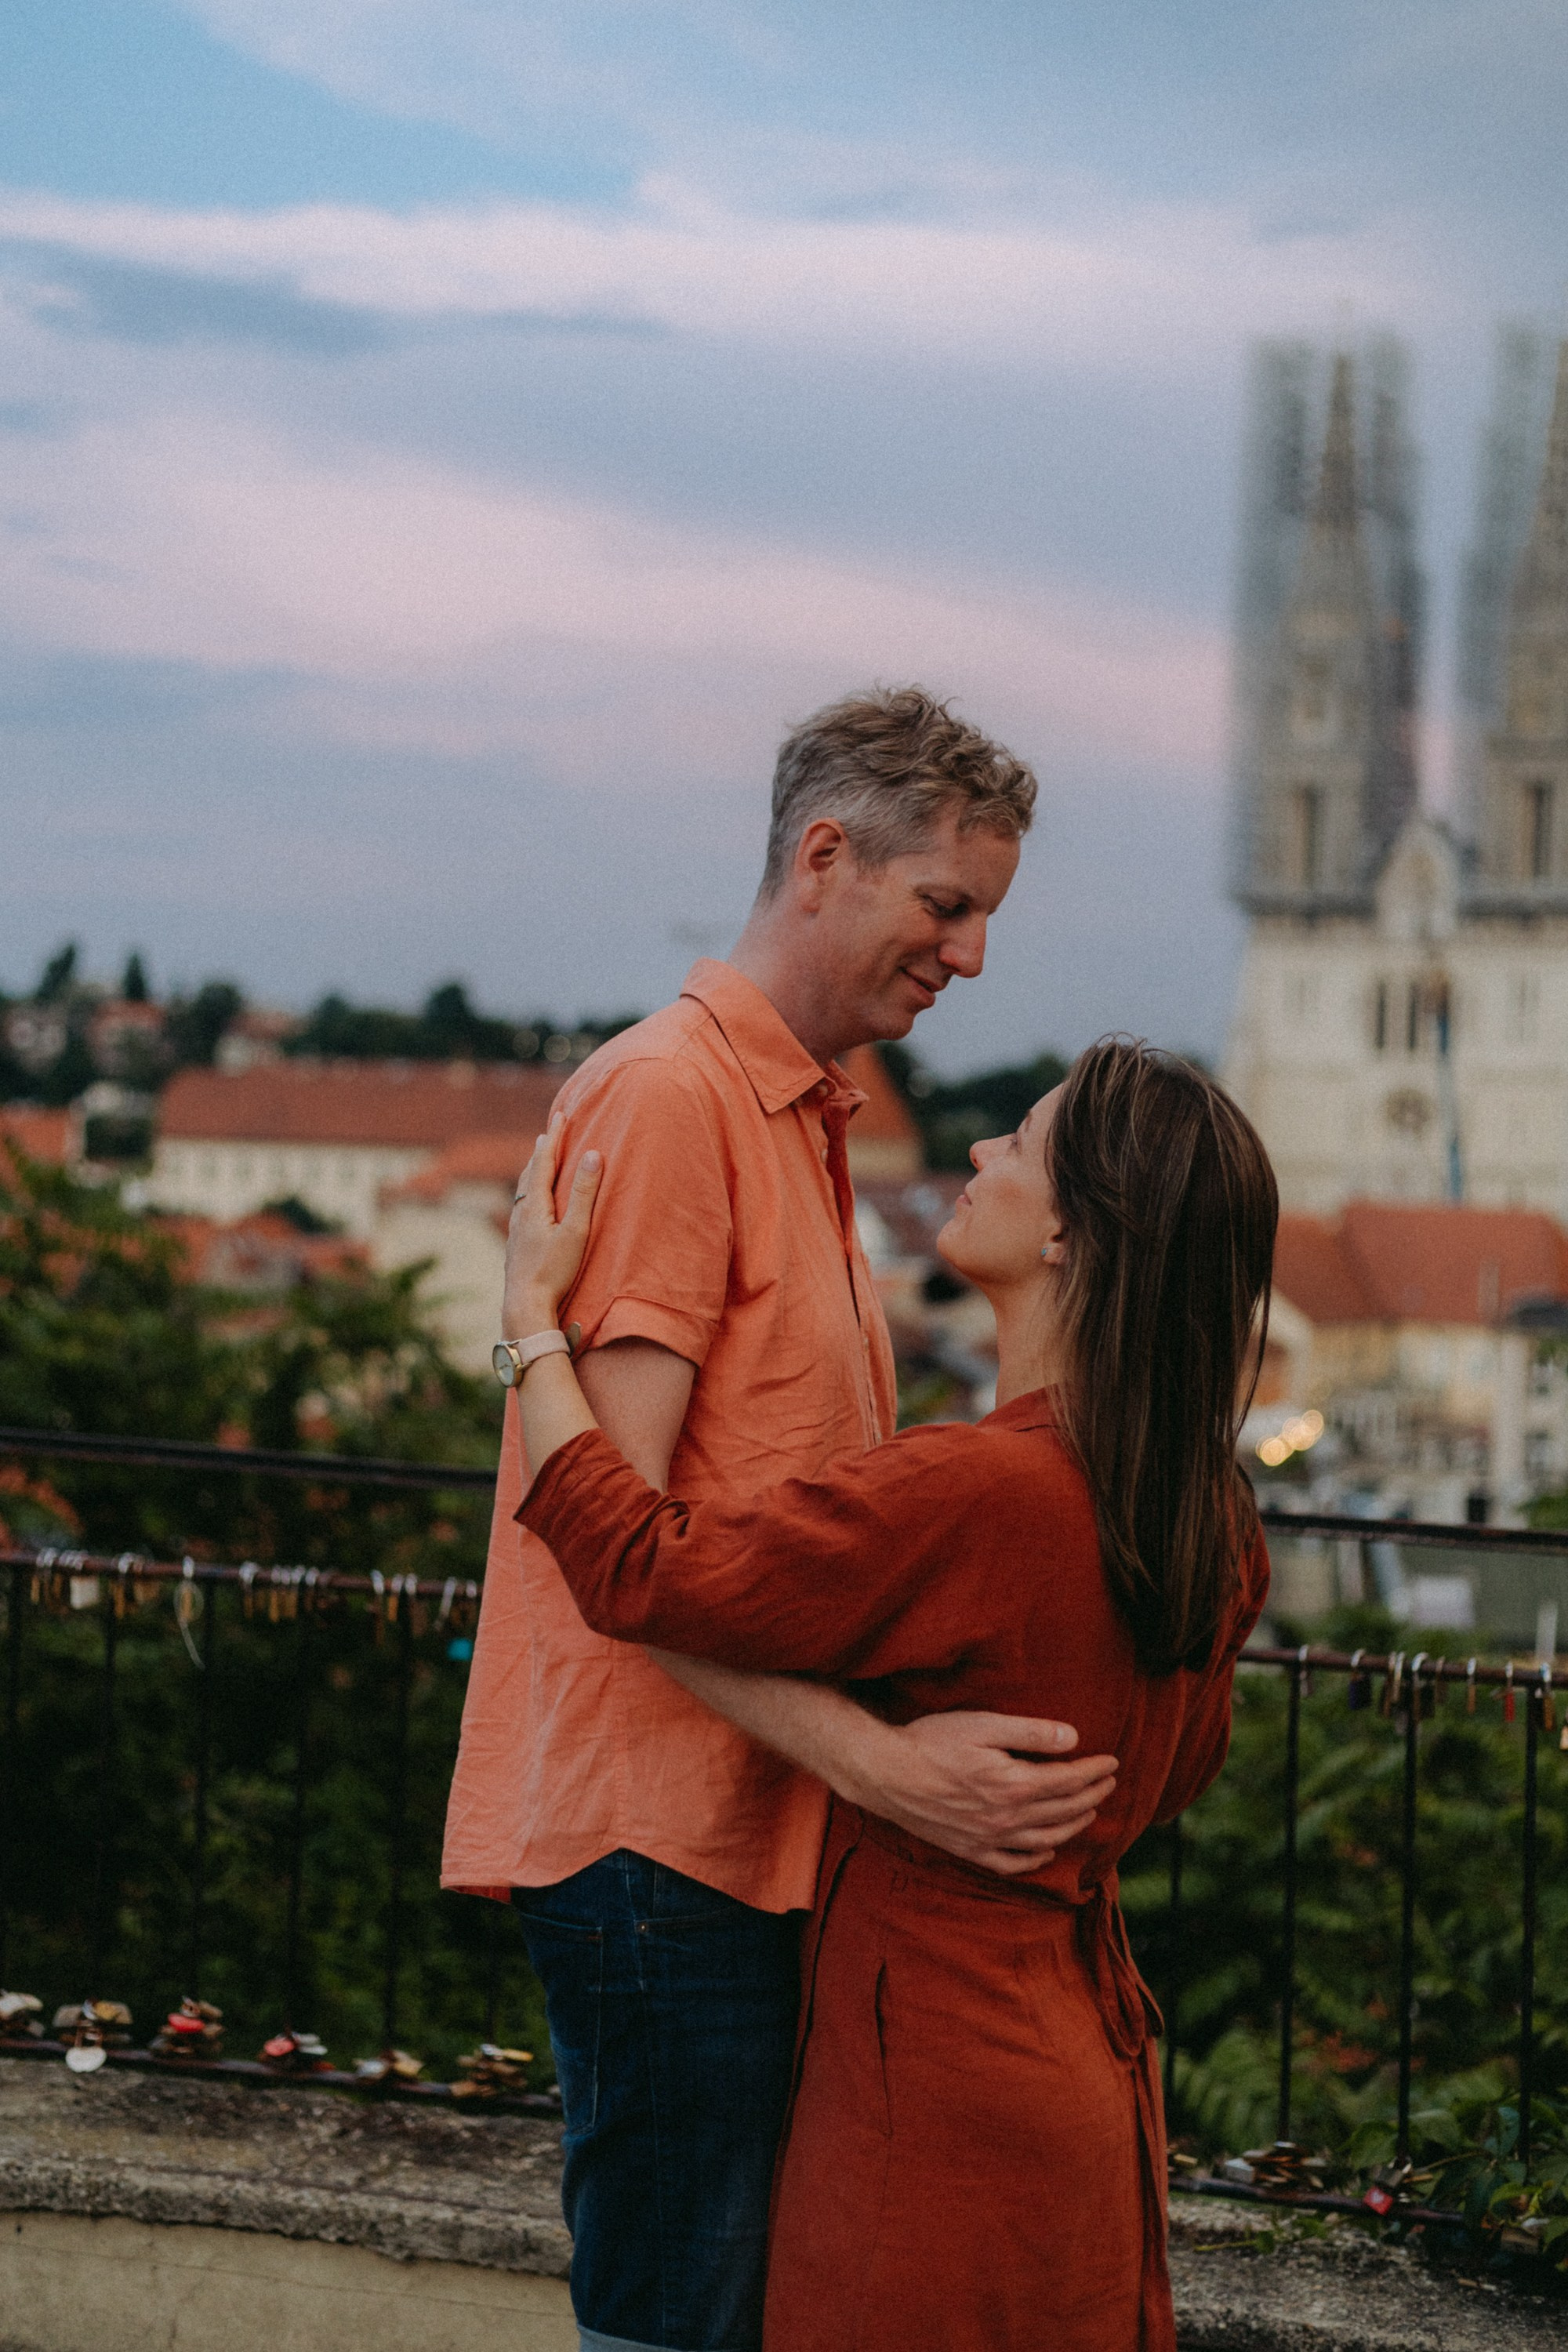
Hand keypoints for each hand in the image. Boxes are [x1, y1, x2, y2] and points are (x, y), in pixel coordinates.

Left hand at [503, 1120, 602, 1335]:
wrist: (524, 1306)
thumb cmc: (553, 1271)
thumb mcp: (576, 1231)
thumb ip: (585, 1194)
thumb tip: (592, 1155)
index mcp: (535, 1205)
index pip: (545, 1161)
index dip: (554, 1137)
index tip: (561, 1115)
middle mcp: (521, 1213)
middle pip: (530, 1172)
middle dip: (542, 1150)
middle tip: (550, 1131)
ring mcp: (515, 1230)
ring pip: (523, 1190)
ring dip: (533, 1171)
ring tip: (539, 1160)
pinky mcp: (516, 1245)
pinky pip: (522, 1207)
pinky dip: (529, 1192)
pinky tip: (531, 1204)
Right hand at [860, 1711, 1117, 1876]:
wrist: (885, 1774)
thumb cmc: (931, 1742)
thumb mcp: (983, 1725)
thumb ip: (1030, 1733)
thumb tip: (1073, 1738)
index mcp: (1014, 1785)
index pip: (1068, 1781)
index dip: (1093, 1772)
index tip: (1111, 1762)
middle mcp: (1007, 1819)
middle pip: (1062, 1810)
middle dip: (1091, 1796)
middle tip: (1108, 1783)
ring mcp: (989, 1839)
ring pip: (1045, 1839)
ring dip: (1073, 1826)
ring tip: (1089, 1812)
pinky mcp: (969, 1850)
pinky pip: (1012, 1863)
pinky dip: (1035, 1858)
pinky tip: (1046, 1849)